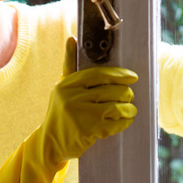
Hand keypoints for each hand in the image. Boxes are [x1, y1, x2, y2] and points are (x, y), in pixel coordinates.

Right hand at [0, 37, 136, 182]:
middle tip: (129, 96)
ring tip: (130, 109)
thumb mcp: (62, 88)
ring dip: (128, 108)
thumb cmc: (60, 112)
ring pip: (116, 106)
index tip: (132, 77)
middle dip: (125, 93)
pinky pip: (115, 123)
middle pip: (111, 90)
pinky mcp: (89, 130)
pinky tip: (126, 120)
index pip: (98, 74)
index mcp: (67, 84)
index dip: (118, 74)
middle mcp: (72, 97)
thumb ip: (69, 64)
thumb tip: (71, 39)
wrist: (49, 143)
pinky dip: (124, 121)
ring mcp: (80, 114)